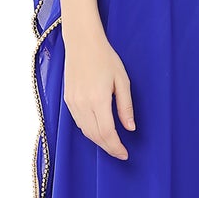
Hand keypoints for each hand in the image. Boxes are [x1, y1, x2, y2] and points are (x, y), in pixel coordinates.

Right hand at [61, 27, 135, 159]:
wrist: (82, 43)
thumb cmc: (105, 58)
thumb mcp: (122, 81)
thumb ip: (125, 106)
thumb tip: (130, 128)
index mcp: (98, 99)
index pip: (107, 133)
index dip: (116, 147)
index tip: (125, 154)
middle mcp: (82, 104)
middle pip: (95, 135)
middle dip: (108, 147)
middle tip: (120, 153)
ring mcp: (73, 103)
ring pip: (85, 131)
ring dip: (98, 141)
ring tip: (111, 144)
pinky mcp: (68, 100)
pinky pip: (78, 122)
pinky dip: (89, 131)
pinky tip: (98, 131)